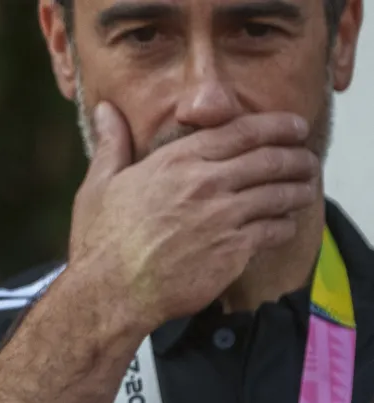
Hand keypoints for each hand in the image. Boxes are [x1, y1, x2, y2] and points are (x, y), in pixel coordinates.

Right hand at [68, 102, 319, 331]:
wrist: (112, 291)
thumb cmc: (101, 241)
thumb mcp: (98, 184)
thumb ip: (112, 143)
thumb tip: (105, 109)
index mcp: (176, 161)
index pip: (241, 132)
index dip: (275, 126)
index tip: (294, 126)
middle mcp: (205, 183)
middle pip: (270, 160)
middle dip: (296, 156)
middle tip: (307, 158)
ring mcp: (223, 217)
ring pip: (279, 194)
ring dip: (298, 190)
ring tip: (305, 189)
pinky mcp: (234, 250)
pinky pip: (274, 230)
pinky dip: (285, 225)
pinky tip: (284, 225)